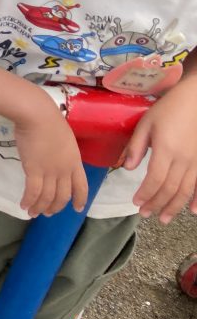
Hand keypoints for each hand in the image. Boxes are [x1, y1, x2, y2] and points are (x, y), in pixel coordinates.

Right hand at [14, 109, 88, 215]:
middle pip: (63, 196)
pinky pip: (33, 191)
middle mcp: (65, 170)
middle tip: (48, 213)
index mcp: (75, 161)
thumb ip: (61, 152)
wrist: (38, 116)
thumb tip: (52, 157)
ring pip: (47, 197)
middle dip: (55, 207)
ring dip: (40, 207)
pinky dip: (29, 200)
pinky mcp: (33, 170)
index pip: (81, 186)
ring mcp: (50, 171)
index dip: (80, 199)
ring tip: (33, 213)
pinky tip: (24, 205)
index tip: (77, 209)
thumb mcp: (64, 138)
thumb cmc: (50, 120)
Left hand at [124, 78, 196, 222]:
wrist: (196, 101)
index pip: (154, 180)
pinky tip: (193, 211)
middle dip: (156, 204)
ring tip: (163, 218)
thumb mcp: (146, 123)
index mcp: (166, 150)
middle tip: (145, 214)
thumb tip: (128, 168)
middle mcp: (184, 160)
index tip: (136, 203)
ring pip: (186, 190)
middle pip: (170, 189)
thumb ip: (137, 146)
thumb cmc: (169, 109)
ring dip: (174, 206)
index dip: (145, 194)